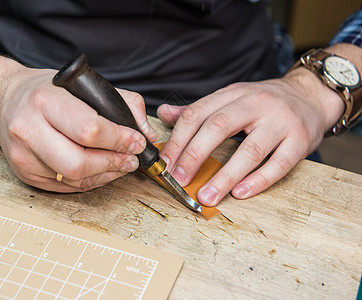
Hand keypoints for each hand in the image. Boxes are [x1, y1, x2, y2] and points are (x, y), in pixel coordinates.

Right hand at [0, 68, 155, 191]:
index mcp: (45, 101)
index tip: (137, 142)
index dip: (120, 140)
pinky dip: (90, 181)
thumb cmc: (48, 92)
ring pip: (74, 179)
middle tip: (132, 159)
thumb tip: (147, 134)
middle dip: (113, 164)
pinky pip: (66, 187)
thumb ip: (123, 103)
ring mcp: (23, 156)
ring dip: (105, 175)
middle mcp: (28, 129)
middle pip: (79, 163)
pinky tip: (101, 170)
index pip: (89, 130)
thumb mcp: (84, 85)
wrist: (6, 102)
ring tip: (120, 164)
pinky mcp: (24, 174)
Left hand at [157, 69, 342, 205]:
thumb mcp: (230, 98)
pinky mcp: (301, 140)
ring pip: (249, 150)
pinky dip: (258, 181)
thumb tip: (163, 113)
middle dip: (194, 155)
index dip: (178, 140)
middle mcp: (256, 103)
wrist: (311, 96)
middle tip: (179, 180)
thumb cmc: (264, 102)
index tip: (164, 163)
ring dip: (225, 176)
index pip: (198, 114)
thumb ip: (198, 109)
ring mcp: (280, 121)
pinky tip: (240, 194)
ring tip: (207, 196)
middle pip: (219, 127)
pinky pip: (279, 164)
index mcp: (232, 94)